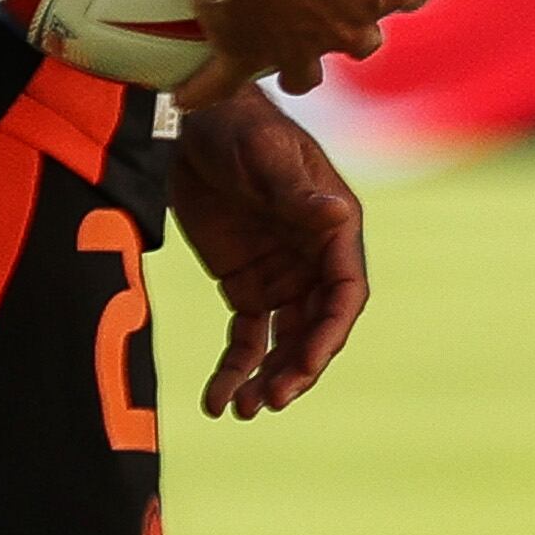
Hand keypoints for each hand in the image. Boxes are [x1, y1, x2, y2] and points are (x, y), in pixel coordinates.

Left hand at [167, 88, 368, 418]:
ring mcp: (281, 276)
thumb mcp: (265, 157)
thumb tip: (336, 216)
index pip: (345, 292)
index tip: (305, 368)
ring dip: (269, 378)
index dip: (329, 334)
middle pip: (316, 328)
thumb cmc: (239, 128)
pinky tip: (217, 400)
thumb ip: (296, 194)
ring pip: (284, 342)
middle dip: (298, 368)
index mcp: (334, 227)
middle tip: (270, 400)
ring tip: (242, 409)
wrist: (189, 124)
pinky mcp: (245, 286)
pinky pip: (247, 338)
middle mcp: (313, 258)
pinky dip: (235, 370)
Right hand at [173, 0, 450, 110]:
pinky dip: (204, 92)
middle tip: (338, 6)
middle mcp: (343, 28)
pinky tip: (188, 97)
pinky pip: (221, 85)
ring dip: (298, 65)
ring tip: (285, 52)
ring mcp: (293, 48)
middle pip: (362, 42)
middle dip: (355, 29)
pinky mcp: (243, 55)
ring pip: (304, 73)